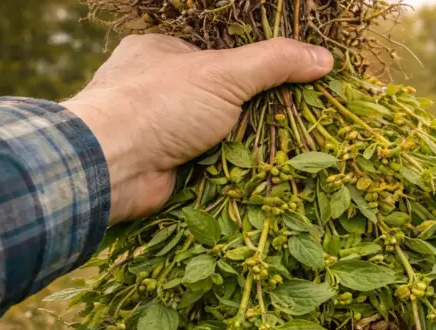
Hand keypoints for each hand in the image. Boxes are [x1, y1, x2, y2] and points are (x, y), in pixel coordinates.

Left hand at [62, 35, 332, 224]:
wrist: (111, 167)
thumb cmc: (159, 105)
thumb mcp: (224, 73)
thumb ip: (274, 62)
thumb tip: (324, 58)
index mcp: (162, 51)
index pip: (219, 54)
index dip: (255, 67)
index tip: (291, 79)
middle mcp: (157, 88)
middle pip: (220, 95)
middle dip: (252, 109)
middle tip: (294, 118)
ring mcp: (159, 128)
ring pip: (215, 132)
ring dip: (244, 143)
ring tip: (287, 147)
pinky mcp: (165, 165)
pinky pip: (207, 162)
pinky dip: (230, 168)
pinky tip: (260, 172)